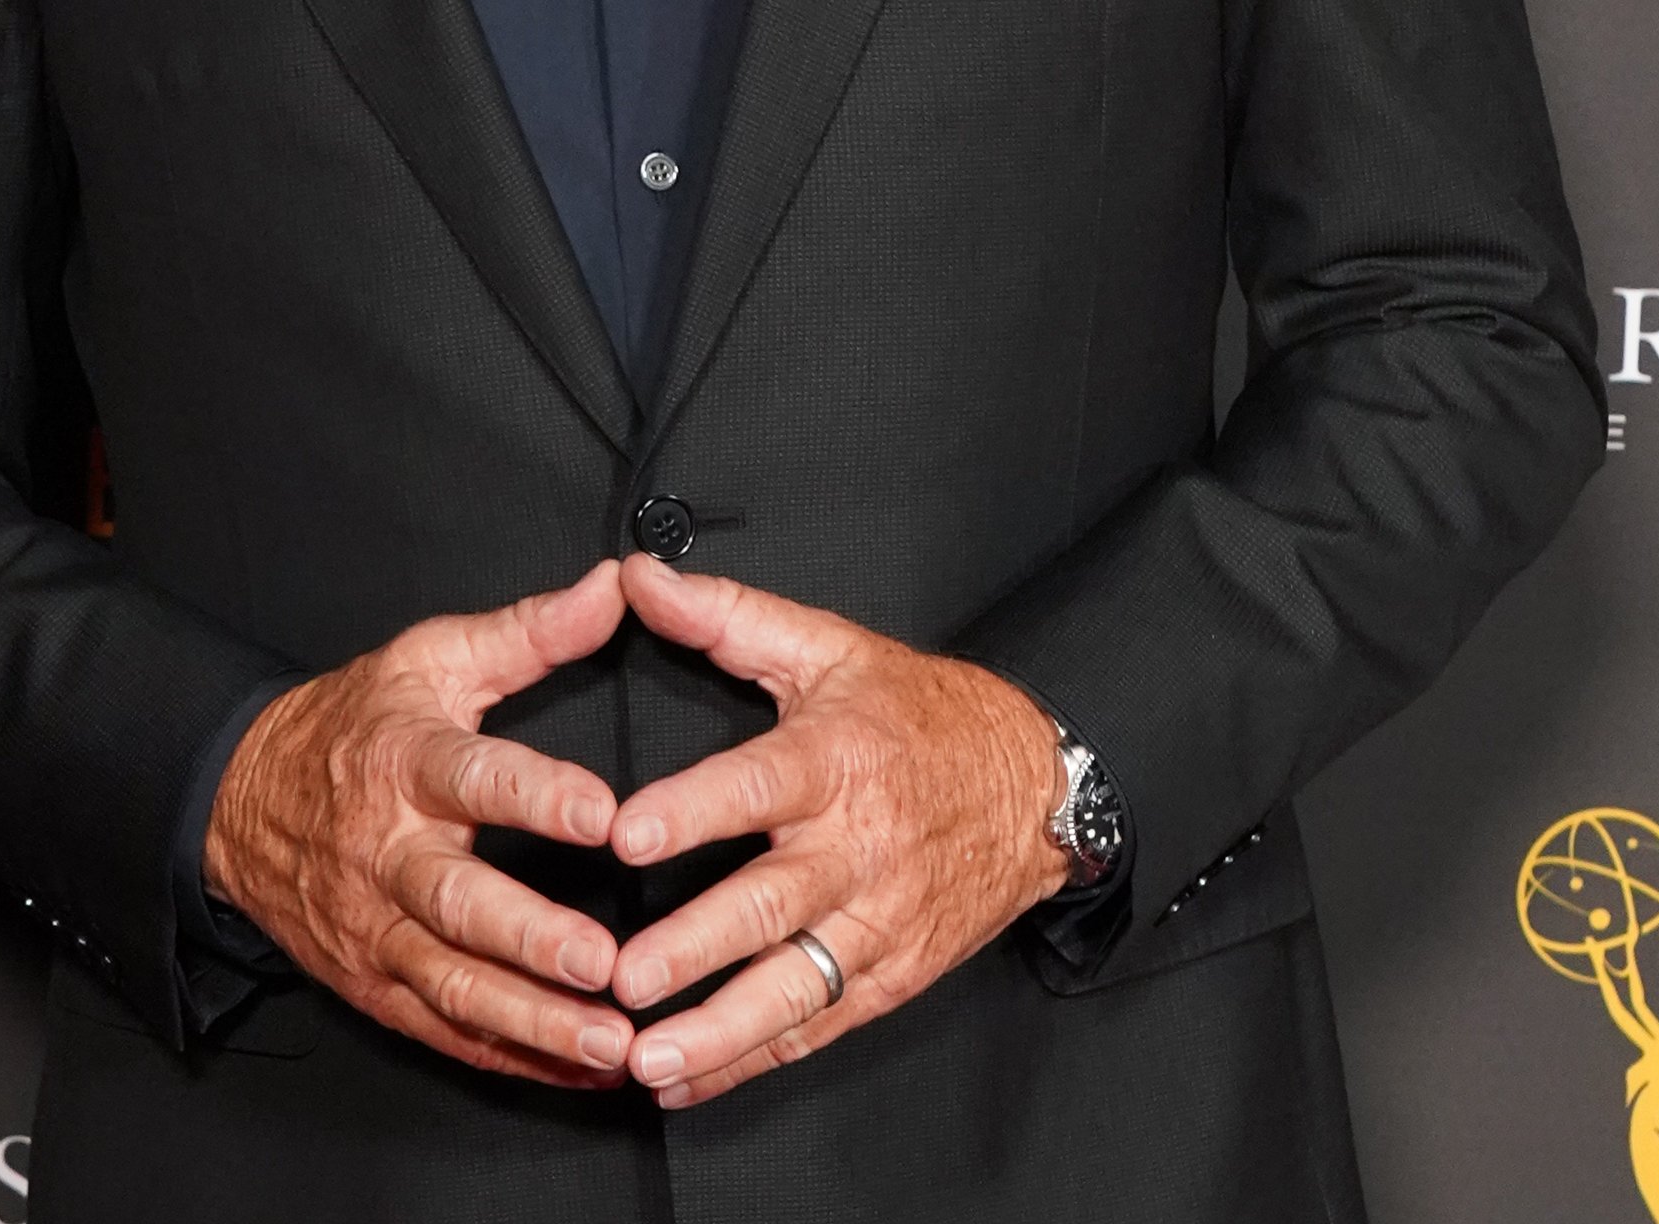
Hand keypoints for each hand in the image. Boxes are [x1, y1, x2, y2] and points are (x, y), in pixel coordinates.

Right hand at [204, 559, 633, 1085]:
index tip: (604, 813)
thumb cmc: (354, 724)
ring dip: (536, 1020)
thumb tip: (615, 588)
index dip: (539, 795)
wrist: (240, 799)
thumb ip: (531, 631)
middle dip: (535, 939)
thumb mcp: (434, 658)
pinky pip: (445, 1031)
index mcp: (407, 762)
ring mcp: (378, 929)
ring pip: (456, 986)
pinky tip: (580, 1071)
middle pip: (461, 903)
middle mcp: (390, 854)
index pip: (476, 777)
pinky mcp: (374, 984)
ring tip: (611, 1040)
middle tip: (608, 962)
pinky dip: (514, 1058)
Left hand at [607, 554, 1068, 1108]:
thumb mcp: (826, 645)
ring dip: (718, 1029)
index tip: (627, 834)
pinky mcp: (892, 974)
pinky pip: (819, 1026)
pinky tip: (690, 1081)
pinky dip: (752, 1060)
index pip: (757, 786)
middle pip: (769, 903)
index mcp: (835, 759)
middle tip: (624, 976)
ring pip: (795, 986)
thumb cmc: (917, 713)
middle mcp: (856, 847)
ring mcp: (878, 920)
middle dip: (693, 946)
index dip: (692, 810)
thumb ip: (724, 614)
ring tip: (649, 1058)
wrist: (1034, 785)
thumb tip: (639, 577)